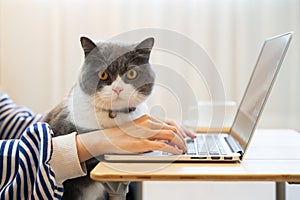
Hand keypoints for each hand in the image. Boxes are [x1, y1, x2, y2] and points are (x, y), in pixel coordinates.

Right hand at [76, 114, 193, 161]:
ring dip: (180, 143)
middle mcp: (148, 123)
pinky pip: (161, 145)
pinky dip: (172, 149)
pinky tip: (176, 152)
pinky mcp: (141, 143)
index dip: (183, 129)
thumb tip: (166, 138)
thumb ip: (151, 131)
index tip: (190, 134)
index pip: (171, 122)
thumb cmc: (121, 134)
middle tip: (189, 143)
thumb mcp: (138, 129)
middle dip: (184, 136)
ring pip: (170, 134)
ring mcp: (145, 132)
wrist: (105, 138)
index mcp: (148, 119)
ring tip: (183, 149)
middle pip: (173, 127)